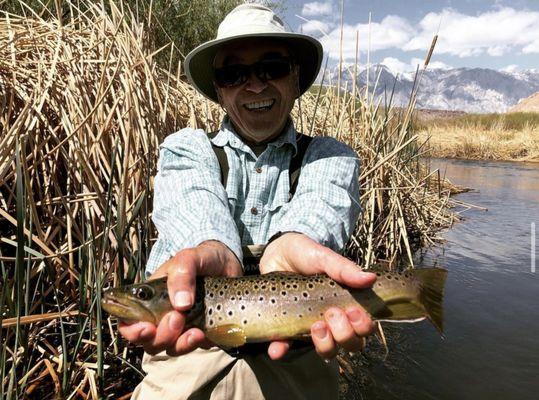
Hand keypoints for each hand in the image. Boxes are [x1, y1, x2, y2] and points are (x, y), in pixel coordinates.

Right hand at [118, 241, 241, 355]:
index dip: (133, 332)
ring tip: (196, 331)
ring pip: (172, 348)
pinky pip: (196, 347)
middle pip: (150, 342)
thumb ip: (182, 275)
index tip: (146, 328)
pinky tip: (206, 331)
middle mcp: (162, 317)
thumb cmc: (201, 259)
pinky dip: (199, 343)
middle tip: (177, 317)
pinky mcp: (201, 332)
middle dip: (161, 336)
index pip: (129, 323)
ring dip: (181, 344)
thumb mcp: (189, 258)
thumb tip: (181, 304)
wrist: (228, 264)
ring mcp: (182, 327)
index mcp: (150, 299)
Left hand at [259, 232, 375, 359]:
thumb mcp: (324, 257)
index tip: (353, 311)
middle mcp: (333, 321)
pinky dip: (282, 351)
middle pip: (351, 344)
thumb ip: (344, 268)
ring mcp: (311, 327)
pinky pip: (286, 348)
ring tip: (315, 326)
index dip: (363, 327)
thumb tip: (370, 278)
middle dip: (344, 334)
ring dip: (325, 344)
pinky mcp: (287, 329)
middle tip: (332, 313)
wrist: (276, 252)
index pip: (365, 328)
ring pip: (327, 351)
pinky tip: (276, 349)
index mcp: (346, 304)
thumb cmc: (306, 255)